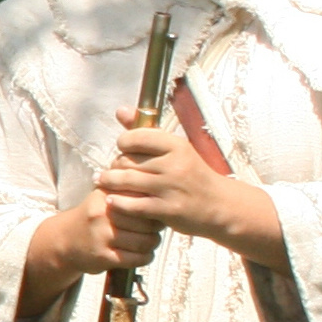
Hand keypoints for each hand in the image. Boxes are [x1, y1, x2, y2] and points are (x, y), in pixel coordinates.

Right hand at [18, 188, 161, 318]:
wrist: (64, 240)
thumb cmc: (93, 217)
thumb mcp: (104, 195)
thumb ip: (127, 188)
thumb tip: (159, 190)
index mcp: (106, 195)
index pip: (142, 198)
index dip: (155, 205)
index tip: (157, 209)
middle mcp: (102, 214)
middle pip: (146, 221)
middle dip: (157, 226)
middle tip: (158, 228)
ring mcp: (101, 236)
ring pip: (144, 241)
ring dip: (153, 243)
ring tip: (152, 241)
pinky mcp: (102, 256)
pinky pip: (135, 258)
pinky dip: (146, 258)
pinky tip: (145, 255)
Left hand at [98, 107, 290, 271]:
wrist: (219, 205)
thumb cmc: (193, 175)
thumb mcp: (176, 149)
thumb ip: (146, 132)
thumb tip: (120, 111)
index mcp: (177, 146)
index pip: (136, 137)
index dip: (123, 143)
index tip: (122, 149)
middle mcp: (174, 164)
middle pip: (127, 161)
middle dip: (114, 166)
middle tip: (110, 171)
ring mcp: (171, 188)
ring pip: (127, 181)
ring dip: (109, 182)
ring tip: (102, 182)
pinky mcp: (167, 210)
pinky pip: (133, 205)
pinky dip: (118, 202)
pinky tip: (111, 200)